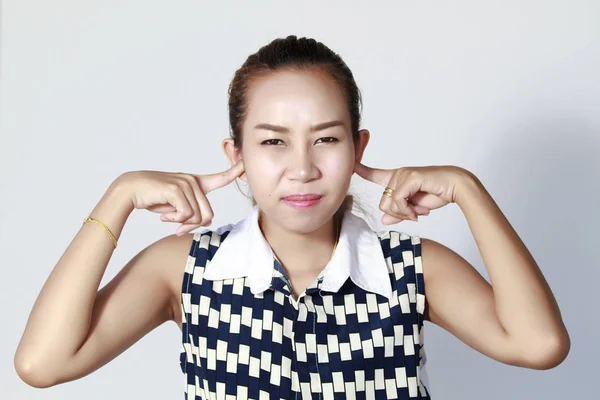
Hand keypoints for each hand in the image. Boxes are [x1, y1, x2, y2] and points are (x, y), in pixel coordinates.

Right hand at [116, 161, 244, 234]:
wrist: (130, 190)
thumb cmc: (153, 199)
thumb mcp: (177, 208)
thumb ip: (193, 212)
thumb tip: (206, 222)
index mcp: (194, 182)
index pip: (219, 178)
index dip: (234, 172)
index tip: (246, 165)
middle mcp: (193, 181)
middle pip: (208, 214)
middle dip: (193, 226)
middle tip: (178, 228)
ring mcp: (186, 184)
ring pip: (198, 216)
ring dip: (182, 224)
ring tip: (168, 218)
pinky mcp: (177, 189)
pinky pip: (186, 215)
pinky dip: (174, 221)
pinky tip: (163, 216)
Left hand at [354, 162, 468, 224]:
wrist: (456, 187)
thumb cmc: (438, 194)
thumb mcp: (413, 208)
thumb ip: (398, 213)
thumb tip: (384, 220)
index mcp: (397, 178)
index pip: (374, 174)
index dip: (361, 170)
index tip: (350, 165)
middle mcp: (398, 174)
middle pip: (383, 204)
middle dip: (398, 214)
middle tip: (414, 213)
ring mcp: (403, 174)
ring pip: (389, 204)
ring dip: (404, 213)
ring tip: (419, 211)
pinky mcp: (410, 177)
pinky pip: (398, 201)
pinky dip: (408, 211)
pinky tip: (419, 211)